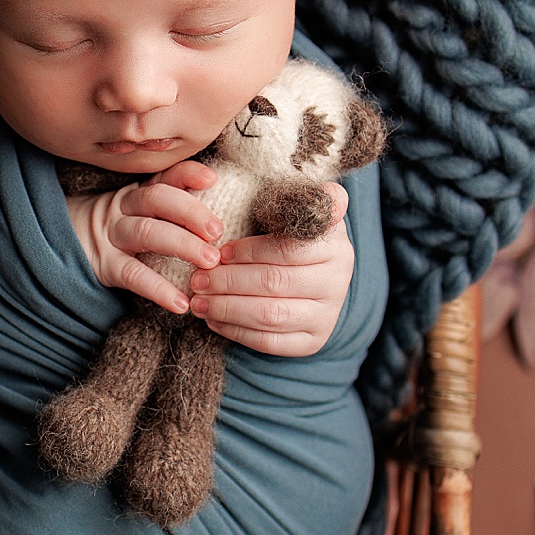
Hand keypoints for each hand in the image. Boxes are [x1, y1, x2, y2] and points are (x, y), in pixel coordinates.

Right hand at [65, 158, 223, 315]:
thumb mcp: (134, 212)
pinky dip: (159, 290)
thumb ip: (167, 209)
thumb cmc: (114, 232)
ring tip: (210, 263)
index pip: (164, 176)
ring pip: (147, 233)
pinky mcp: (103, 266)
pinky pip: (133, 275)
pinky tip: (181, 303)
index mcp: (136, 193)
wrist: (57, 245)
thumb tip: (218, 220)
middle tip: (218, 232)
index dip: (188, 174)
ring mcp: (111, 236)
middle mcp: (123, 208)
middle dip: (191, 213)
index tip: (212, 179)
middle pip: (157, 199)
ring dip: (182, 245)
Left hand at [187, 183, 353, 355]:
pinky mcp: (312, 342)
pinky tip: (213, 320)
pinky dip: (236, 331)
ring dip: (227, 308)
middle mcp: (337, 282)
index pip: (288, 250)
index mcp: (336, 246)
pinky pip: (269, 342)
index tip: (219, 252)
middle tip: (197, 278)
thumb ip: (305, 199)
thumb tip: (329, 192)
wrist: (313, 279)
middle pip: (274, 284)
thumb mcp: (300, 212)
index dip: (249, 252)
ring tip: (198, 301)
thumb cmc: (292, 237)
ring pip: (270, 315)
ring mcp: (326, 316)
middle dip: (229, 281)